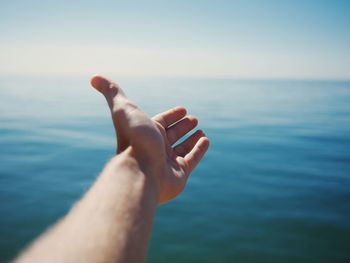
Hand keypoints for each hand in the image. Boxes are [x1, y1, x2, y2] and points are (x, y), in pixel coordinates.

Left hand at [90, 75, 208, 202]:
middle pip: (172, 134)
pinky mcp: (180, 174)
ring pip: (183, 148)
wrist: (140, 169)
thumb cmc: (133, 138)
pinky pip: (192, 159)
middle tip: (194, 119)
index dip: (172, 115)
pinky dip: (200, 150)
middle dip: (183, 126)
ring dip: (192, 138)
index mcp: (146, 132)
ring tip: (201, 130)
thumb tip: (94, 77)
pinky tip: (205, 140)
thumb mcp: (123, 108)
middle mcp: (156, 147)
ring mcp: (168, 162)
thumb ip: (112, 92)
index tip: (183, 110)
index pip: (162, 121)